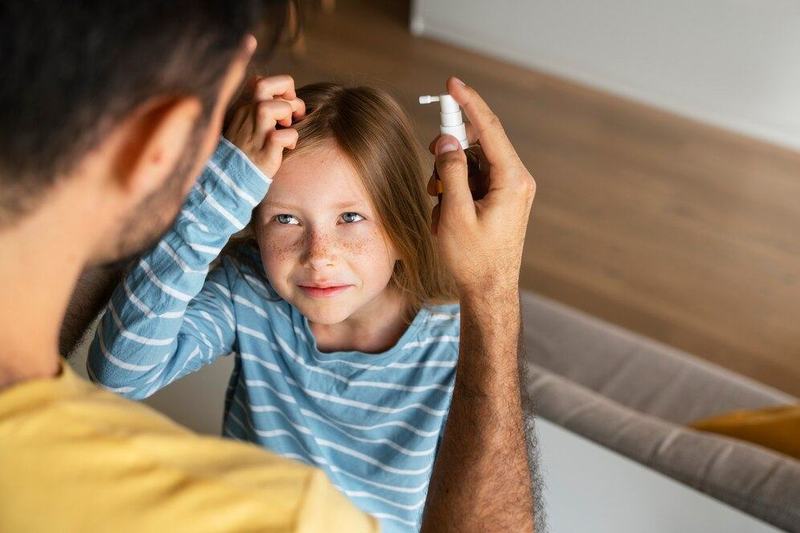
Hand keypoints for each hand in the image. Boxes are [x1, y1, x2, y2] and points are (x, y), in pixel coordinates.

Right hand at [224, 75, 304, 177]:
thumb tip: (284, 97)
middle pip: (263, 85)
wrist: (228, 181)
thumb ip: (259, 110)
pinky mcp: (263, 152)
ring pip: (270, 107)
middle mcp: (245, 117)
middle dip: (286, 92)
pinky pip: (281, 136)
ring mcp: (253, 134)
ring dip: (287, 114)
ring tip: (287, 126)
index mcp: (243, 109)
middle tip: (293, 112)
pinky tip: (288, 147)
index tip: (287, 103)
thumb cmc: (244, 153)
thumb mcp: (246, 126)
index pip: (260, 81)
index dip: (280, 87)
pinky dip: (291, 138)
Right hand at [427, 77, 535, 297]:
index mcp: (512, 180)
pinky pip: (474, 180)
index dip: (468, 103)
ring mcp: (510, 189)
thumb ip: (451, 171)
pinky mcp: (501, 199)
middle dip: (450, 150)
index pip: (489, 129)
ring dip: (449, 175)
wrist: (489, 290)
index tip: (452, 83)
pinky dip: (455, 189)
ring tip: (438, 204)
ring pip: (473, 162)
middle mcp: (516, 180)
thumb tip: (446, 139)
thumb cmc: (473, 259)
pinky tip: (445, 213)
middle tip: (431, 163)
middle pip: (479, 144)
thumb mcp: (455, 214)